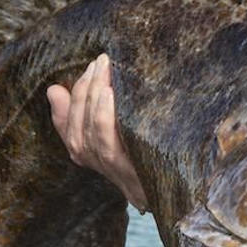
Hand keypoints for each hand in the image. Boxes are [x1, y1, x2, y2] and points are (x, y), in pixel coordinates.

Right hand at [46, 54, 149, 211]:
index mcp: (95, 157)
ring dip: (92, 99)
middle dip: (82, 93)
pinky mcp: (133, 176)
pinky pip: (108, 146)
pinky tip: (110, 94)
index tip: (83, 71)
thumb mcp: (128, 126)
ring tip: (102, 71)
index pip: (67, 131)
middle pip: (76, 133)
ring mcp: (116, 174)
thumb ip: (92, 111)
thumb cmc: (161, 151)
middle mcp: (102, 167)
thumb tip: (53, 89)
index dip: (68, 104)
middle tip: (98, 62)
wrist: (193, 184)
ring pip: (89, 137)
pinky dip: (103, 118)